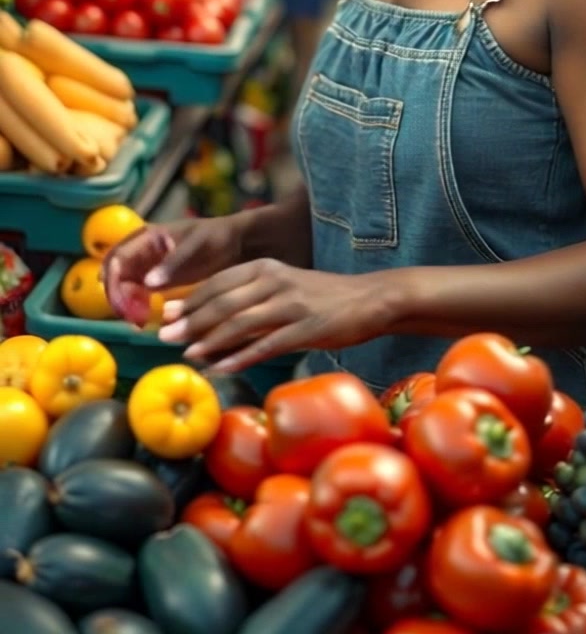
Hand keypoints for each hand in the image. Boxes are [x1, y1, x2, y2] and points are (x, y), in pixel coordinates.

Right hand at [104, 215, 240, 326]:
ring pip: (122, 285)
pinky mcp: (156, 280)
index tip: (121, 304)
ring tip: (137, 322)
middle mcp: (141, 250)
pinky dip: (135, 307)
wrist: (235, 244)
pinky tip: (143, 321)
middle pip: (114, 272)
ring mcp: (147, 265)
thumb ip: (173, 262)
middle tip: (128, 318)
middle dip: (115, 295)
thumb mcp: (197, 245)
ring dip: (124, 303)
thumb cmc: (216, 238)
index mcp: (147, 236)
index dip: (113, 281)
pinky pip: (136, 293)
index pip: (117, 258)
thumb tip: (147, 283)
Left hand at [158, 258, 396, 372]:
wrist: (369, 299)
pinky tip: (222, 368)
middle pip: (223, 302)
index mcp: (266, 267)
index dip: (191, 298)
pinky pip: (267, 345)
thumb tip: (208, 319)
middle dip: (192, 321)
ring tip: (188, 355)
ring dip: (210, 341)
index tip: (168, 313)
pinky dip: (241, 357)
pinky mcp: (306, 329)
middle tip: (165, 336)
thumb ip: (250, 298)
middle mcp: (275, 281)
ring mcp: (291, 305)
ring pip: (241, 323)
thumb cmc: (320, 297)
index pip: (219, 282)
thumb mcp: (283, 287)